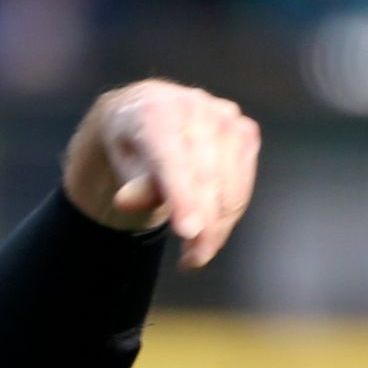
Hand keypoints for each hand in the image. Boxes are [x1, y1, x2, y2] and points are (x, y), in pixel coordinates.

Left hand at [62, 79, 260, 268]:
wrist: (149, 111)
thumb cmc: (133, 145)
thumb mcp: (122, 164)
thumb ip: (133, 184)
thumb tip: (127, 201)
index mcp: (155, 111)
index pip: (171, 161)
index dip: (182, 198)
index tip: (188, 232)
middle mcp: (194, 107)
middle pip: (206, 177)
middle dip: (203, 225)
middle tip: (193, 260)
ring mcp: (225, 117)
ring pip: (231, 184)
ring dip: (219, 227)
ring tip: (197, 253)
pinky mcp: (245, 131)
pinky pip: (243, 183)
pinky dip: (229, 213)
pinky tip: (211, 230)